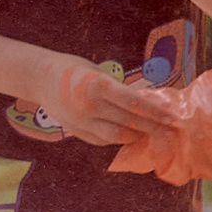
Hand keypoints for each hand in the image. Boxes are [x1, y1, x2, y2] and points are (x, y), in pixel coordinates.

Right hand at [36, 60, 180, 146]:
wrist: (39, 79)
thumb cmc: (73, 71)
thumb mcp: (98, 73)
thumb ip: (119, 89)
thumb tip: (146, 104)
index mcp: (97, 86)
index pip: (133, 103)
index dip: (155, 112)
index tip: (172, 117)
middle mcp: (90, 106)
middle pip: (129, 122)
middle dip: (153, 127)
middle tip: (170, 130)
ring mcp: (81, 122)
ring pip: (117, 137)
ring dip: (136, 136)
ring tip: (148, 132)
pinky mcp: (76, 131)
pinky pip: (102, 140)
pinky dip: (117, 138)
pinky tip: (126, 134)